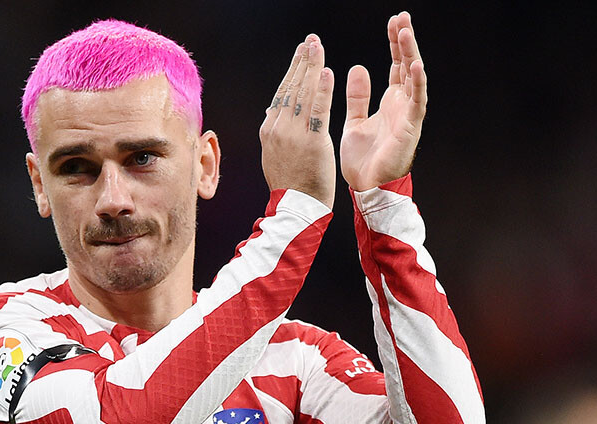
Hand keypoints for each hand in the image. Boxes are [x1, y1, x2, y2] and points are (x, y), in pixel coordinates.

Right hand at [260, 35, 335, 207]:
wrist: (296, 209)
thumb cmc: (291, 184)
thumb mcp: (275, 155)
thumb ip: (275, 131)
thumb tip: (271, 109)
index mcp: (270, 130)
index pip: (282, 94)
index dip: (292, 71)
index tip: (301, 53)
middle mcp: (278, 129)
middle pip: (291, 88)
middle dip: (301, 62)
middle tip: (310, 41)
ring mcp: (294, 135)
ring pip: (303, 94)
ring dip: (311, 67)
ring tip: (317, 47)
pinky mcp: (312, 143)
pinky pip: (318, 111)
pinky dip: (322, 90)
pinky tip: (326, 72)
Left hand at [340, 12, 426, 190]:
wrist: (366, 189)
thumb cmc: (363, 160)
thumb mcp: (355, 121)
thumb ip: (358, 96)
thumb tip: (358, 68)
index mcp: (391, 101)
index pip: (396, 64)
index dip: (396, 43)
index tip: (393, 21)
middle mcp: (403, 104)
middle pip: (408, 65)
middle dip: (406, 41)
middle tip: (403, 16)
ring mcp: (409, 115)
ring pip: (414, 79)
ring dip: (411, 54)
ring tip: (406, 31)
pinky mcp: (410, 128)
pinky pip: (416, 102)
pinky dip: (416, 83)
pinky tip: (414, 65)